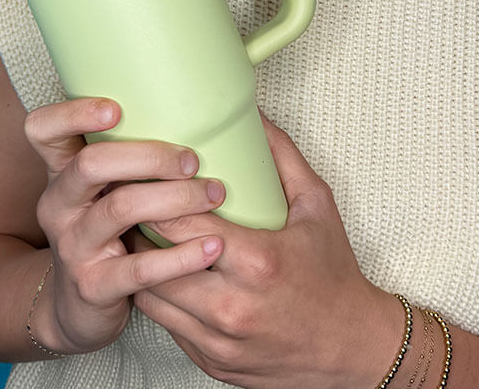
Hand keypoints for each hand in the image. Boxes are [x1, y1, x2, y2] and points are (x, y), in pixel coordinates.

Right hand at [23, 97, 226, 354]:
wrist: (77, 307)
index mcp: (62, 172)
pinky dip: (181, 257)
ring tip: (214, 194)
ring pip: (119, 209)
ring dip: (175, 198)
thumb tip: (198, 104)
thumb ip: (129, 153)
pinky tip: (212, 246)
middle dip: (148, 156)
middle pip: (90, 164)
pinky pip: (140, 269)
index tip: (117, 107)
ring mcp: (73, 246)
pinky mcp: (94, 287)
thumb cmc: (106, 229)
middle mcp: (59, 204)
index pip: (43, 130)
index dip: (73, 113)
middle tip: (193, 159)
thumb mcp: (102, 189)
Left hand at [131, 115, 400, 387]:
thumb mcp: (317, 204)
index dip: (154, 196)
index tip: (140, 174)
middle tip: (126, 200)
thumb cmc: (335, 274)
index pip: (181, 224)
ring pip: (150, 298)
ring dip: (139, 265)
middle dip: (136, 228)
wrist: (352, 348)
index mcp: (257, 262)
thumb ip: (283, 156)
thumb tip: (254, 116)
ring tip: (134, 233)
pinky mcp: (210, 361)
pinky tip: (157, 272)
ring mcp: (218, 340)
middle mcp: (232, 306)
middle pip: (154, 262)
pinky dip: (158, 296)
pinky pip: (165, 325)